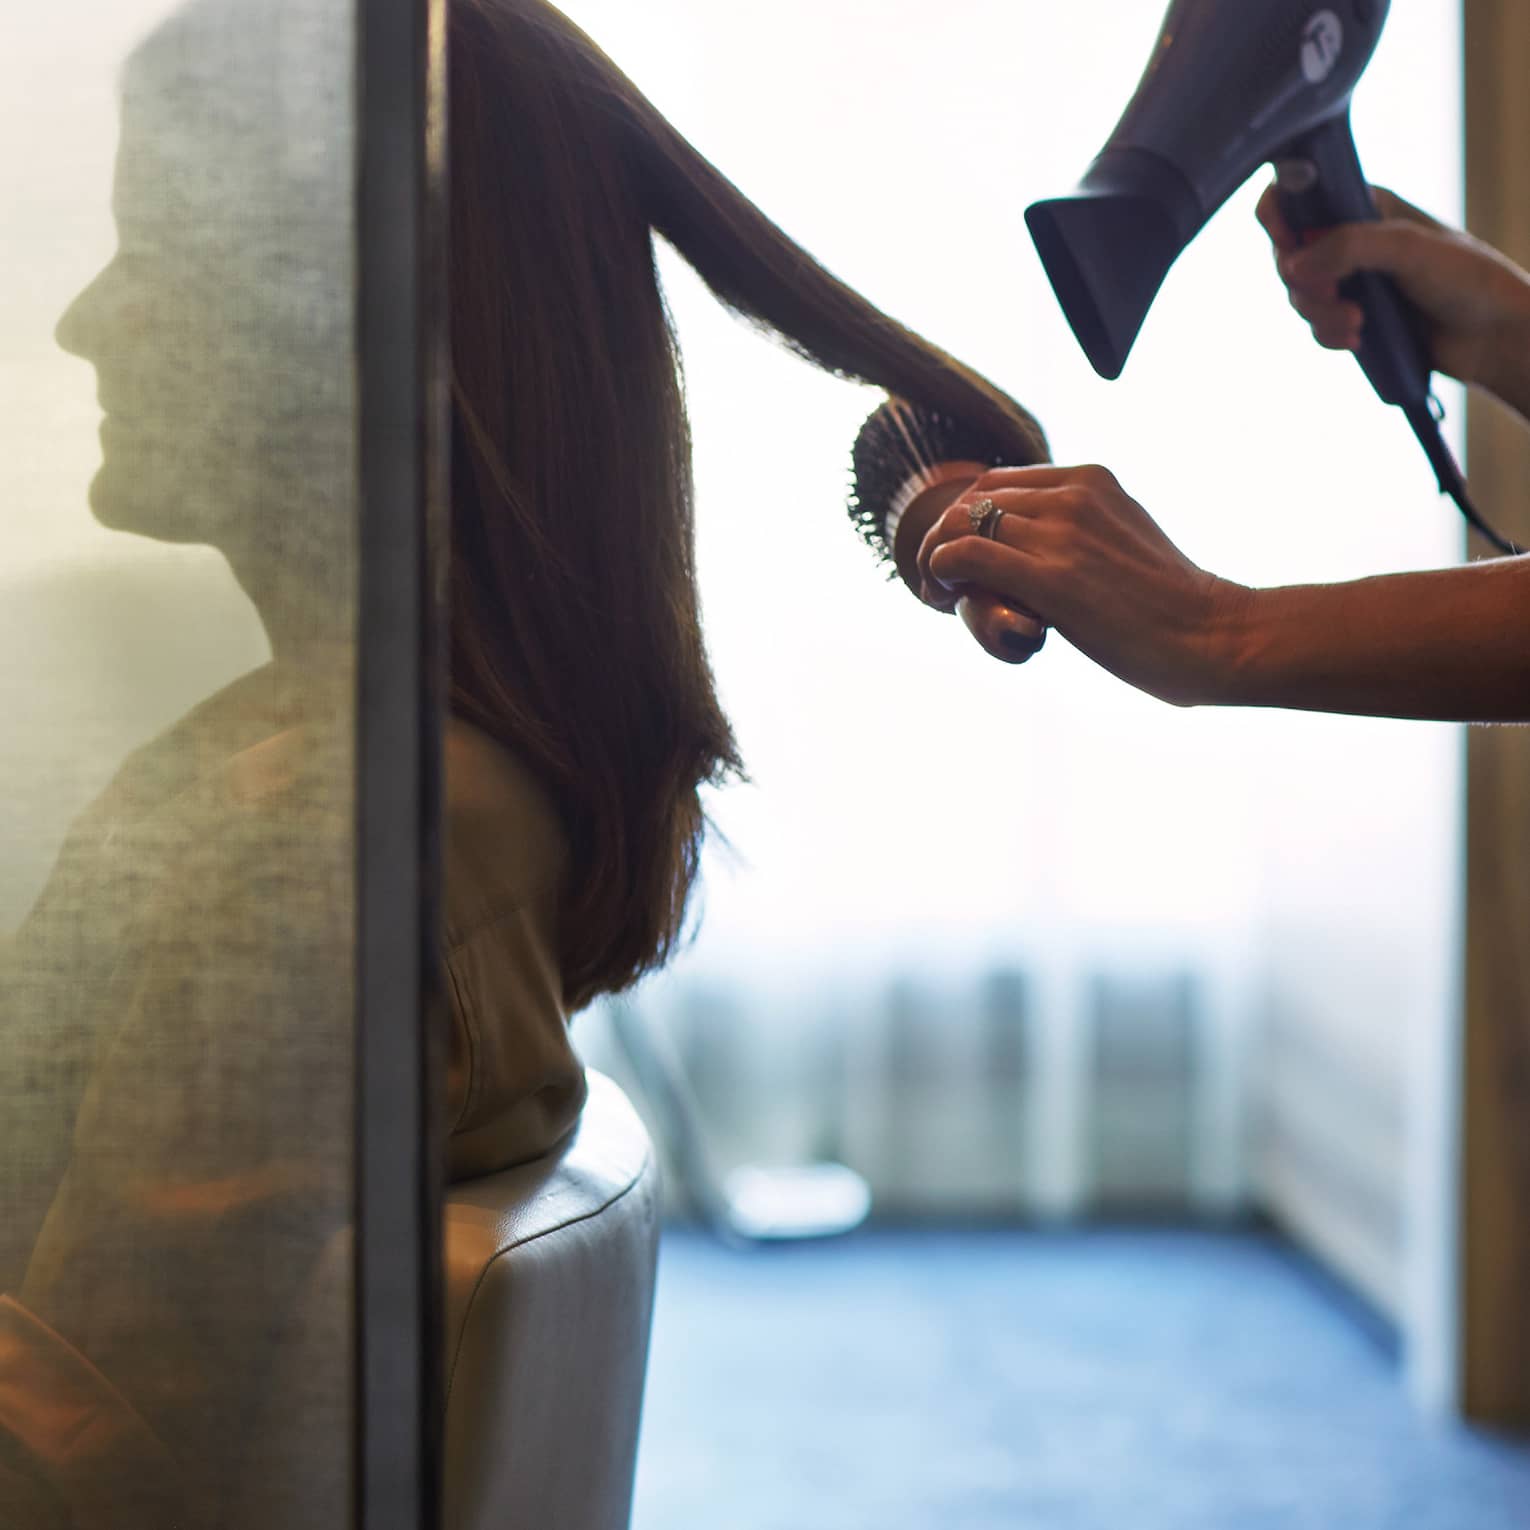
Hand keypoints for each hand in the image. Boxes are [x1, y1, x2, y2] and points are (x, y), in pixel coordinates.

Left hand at [916, 465, 1246, 706]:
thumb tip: (1060, 554)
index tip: (963, 557)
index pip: (999, 482)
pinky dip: (940, 572)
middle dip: (944, 537)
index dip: (968, 517)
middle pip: (972, 500)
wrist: (1213, 635)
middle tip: (940, 579)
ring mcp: (1060, 532)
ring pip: (961, 524)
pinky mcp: (1049, 577)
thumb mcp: (1127, 544)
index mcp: (1091, 480)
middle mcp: (1073, 495)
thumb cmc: (1175, 609)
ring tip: (939, 595)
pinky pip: (966, 555)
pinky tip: (943, 598)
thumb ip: (1089, 534)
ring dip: (935, 558)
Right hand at [1256, 182, 1529, 407]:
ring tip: (1357, 324)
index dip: (1280, 216)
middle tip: (1332, 295)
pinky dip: (1329, 335)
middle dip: (1304, 283)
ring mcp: (1352, 281)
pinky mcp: (1354, 317)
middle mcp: (1352, 241)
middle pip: (1291, 256)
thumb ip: (1349, 247)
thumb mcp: (1408, 249)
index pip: (1302, 198)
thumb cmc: (1467, 279)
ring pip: (1301, 296)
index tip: (1288, 244)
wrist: (1492, 335)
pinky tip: (1358, 339)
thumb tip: (1294, 264)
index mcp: (1366, 207)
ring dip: (1321, 315)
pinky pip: (1317, 327)